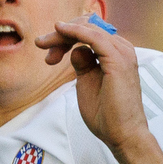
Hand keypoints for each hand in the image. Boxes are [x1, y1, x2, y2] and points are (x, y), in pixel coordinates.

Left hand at [35, 19, 147, 151]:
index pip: (90, 34)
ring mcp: (122, 53)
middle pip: (88, 28)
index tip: (49, 56)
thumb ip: (83, 64)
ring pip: (89, 29)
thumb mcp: (88, 83)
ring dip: (63, 33)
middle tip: (40, 44)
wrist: (122, 135)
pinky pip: (93, 37)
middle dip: (61, 34)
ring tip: (44, 44)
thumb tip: (76, 49)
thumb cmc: (107, 115)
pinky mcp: (118, 60)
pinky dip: (75, 31)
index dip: (67, 38)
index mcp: (117, 54)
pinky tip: (59, 31)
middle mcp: (122, 49)